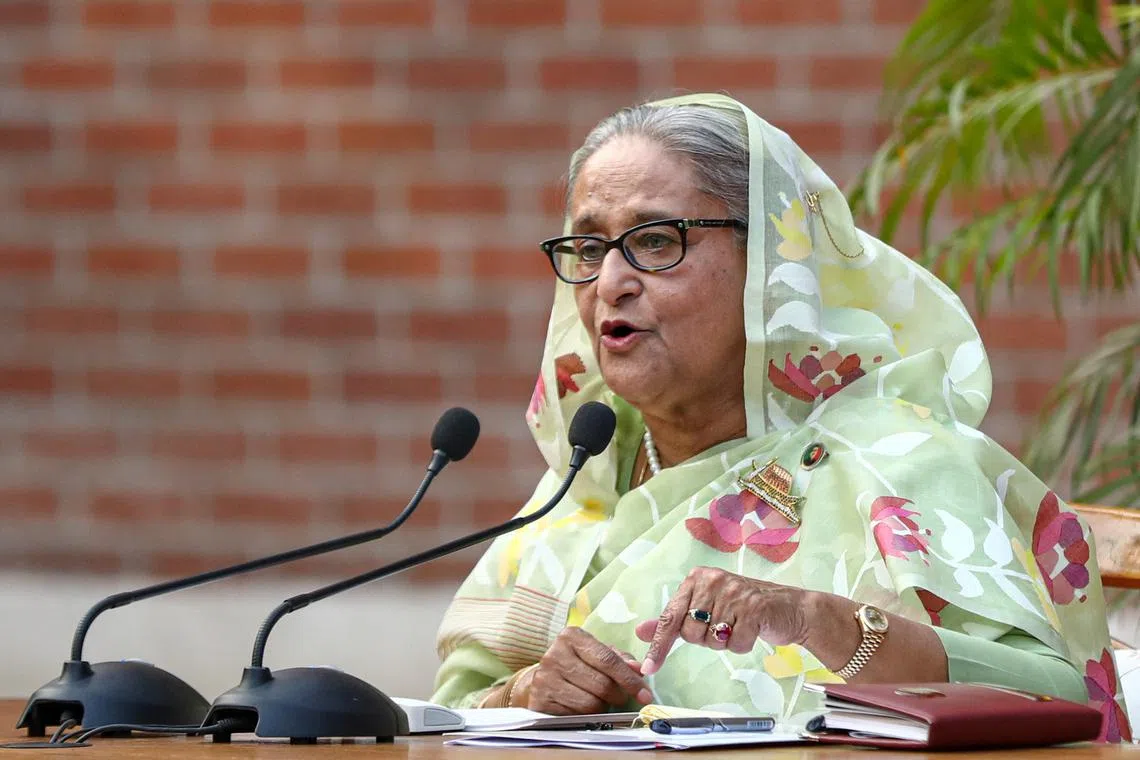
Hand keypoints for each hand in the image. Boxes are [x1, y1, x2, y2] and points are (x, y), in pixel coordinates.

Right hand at [521, 627, 652, 713]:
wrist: (540, 679)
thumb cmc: (575, 664)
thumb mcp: (596, 653)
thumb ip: (619, 659)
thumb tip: (638, 669)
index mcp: (571, 636)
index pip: (608, 660)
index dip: (630, 679)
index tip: (645, 694)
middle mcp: (554, 655)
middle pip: (602, 684)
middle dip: (618, 695)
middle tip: (621, 698)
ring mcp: (545, 679)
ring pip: (590, 703)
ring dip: (602, 707)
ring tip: (599, 700)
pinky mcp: (540, 701)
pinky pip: (576, 716)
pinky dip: (586, 716)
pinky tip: (582, 707)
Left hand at [635, 566, 811, 674]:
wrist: (790, 608)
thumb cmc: (744, 609)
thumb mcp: (705, 607)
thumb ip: (674, 619)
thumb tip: (641, 630)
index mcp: (697, 578)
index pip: (670, 616)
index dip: (659, 644)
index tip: (647, 667)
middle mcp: (713, 580)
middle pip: (691, 634)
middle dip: (705, 639)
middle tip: (723, 625)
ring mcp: (734, 593)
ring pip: (712, 641)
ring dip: (725, 642)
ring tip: (739, 625)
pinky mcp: (754, 608)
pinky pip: (736, 644)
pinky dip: (743, 644)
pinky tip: (752, 629)